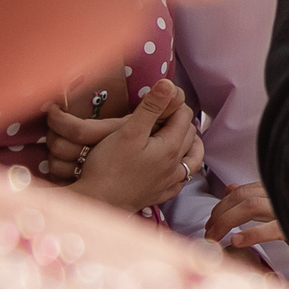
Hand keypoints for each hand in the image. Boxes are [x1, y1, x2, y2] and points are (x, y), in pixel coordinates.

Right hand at [61, 79, 203, 210]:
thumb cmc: (108, 167)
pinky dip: (182, 171)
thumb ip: (150, 108)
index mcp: (171, 147)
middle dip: (182, 121)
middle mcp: (176, 166)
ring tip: (186, 137)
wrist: (96, 203)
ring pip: (192, 160)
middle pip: (188, 136)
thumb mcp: (128, 131)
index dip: (176, 104)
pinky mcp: (158, 195)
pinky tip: (177, 170)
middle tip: (172, 112)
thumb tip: (168, 85)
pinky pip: (180, 182)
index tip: (165, 97)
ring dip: (191, 146)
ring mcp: (168, 183)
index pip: (184, 117)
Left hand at [207, 181, 285, 255]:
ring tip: (214, 237)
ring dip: (226, 221)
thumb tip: (230, 188)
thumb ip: (254, 196)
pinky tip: (236, 241)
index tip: (211, 221)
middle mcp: (283, 194)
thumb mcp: (277, 206)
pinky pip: (272, 229)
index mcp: (277, 189)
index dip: (222, 205)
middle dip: (219, 213)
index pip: (243, 191)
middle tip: (208, 232)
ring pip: (251, 206)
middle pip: (243, 196)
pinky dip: (252, 234)